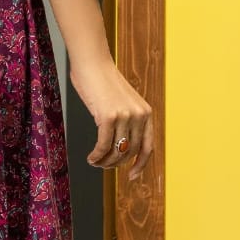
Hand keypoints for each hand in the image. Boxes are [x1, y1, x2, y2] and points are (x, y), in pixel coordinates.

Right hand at [69, 58, 152, 181]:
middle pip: (131, 152)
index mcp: (146, 112)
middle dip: (116, 163)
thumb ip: (126, 120)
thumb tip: (120, 146)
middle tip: (104, 165)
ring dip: (105, 161)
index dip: (141, 164)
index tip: (132, 176)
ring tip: (95, 162)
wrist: (92, 63)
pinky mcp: (108, 117)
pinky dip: (96, 156)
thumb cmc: (102, 81)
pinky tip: (90, 158)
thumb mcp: (122, 102)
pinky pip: (103, 145)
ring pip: (117, 151)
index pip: (148, 146)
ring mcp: (125, 116)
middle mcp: (139, 115)